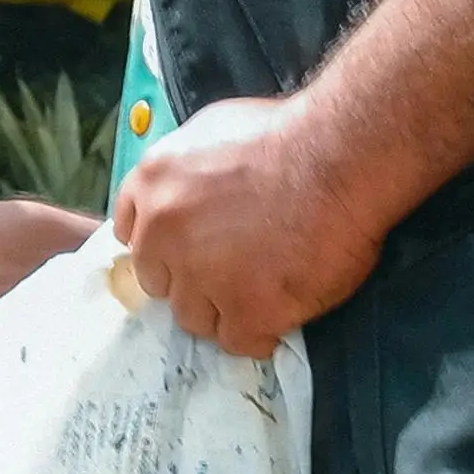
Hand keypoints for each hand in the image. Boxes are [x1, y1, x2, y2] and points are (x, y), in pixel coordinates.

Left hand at [111, 95, 386, 358]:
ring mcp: (201, 278)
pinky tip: (281, 313)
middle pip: (161, 283)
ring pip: (195, 318)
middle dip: (192, 280)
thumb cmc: (287, 134)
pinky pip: (238, 341)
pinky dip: (260, 332)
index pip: (133, 236)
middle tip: (235, 268)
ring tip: (264, 289)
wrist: (339, 158)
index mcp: (152, 185)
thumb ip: (185, 172)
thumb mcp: (212, 131)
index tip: (188, 251)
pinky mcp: (245, 311)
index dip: (165, 248)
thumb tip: (186, 197)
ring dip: (224, 309)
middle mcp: (164, 234)